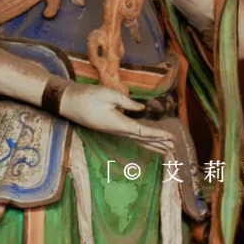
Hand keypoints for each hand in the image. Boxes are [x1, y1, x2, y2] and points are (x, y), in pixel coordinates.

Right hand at [59, 82, 175, 151]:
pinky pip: (131, 135)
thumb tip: (141, 109)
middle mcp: (117, 131)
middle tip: (175, 148)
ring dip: (152, 144)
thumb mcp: (107, 94)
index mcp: (118, 124)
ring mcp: (114, 130)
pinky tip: (148, 141)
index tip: (171, 138)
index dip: (158, 135)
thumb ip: (126, 102)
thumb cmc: (87, 96)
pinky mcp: (111, 127)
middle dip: (158, 143)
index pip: (142, 131)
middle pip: (142, 139)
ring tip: (165, 150)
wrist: (69, 103)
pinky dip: (143, 139)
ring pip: (137, 139)